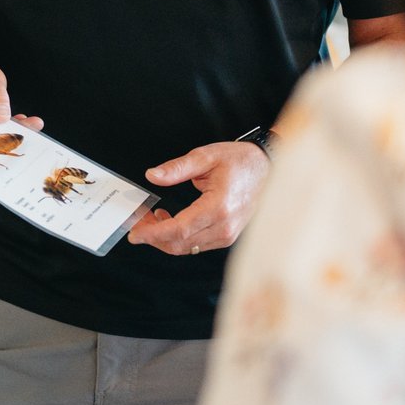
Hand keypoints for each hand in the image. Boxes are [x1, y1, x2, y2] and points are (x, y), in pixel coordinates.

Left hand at [127, 141, 270, 254]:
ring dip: (164, 237)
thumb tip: (152, 176)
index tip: (135, 233)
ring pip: (187, 247)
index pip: (179, 229)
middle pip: (180, 243)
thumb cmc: (241, 161)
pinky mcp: (227, 236)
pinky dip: (178, 236)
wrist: (269, 169)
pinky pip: (196, 244)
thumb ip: (177, 168)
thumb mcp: (206, 156)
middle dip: (153, 235)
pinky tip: (169, 219)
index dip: (153, 233)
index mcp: (219, 207)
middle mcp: (224, 226)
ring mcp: (227, 234)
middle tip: (138, 220)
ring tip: (151, 216)